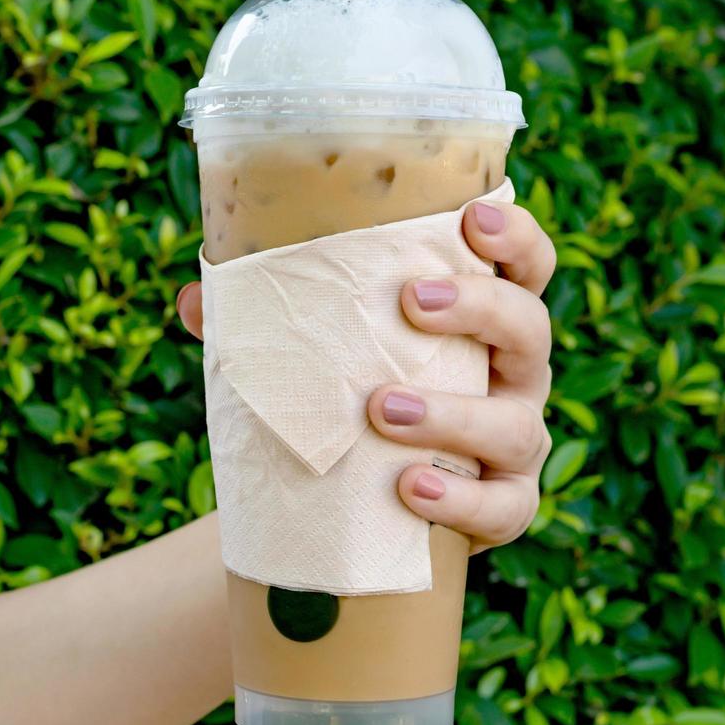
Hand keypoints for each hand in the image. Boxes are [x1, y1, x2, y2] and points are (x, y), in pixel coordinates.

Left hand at [175, 199, 555, 552]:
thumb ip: (262, 325)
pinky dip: (461, 500)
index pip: (523, 266)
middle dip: (480, 307)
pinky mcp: (506, 506)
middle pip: (531, 328)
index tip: (474, 217)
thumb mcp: (317, 356)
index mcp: (481, 322)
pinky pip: (503, 507)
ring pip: (516, 425)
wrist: (354, 507)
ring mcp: (515, 443)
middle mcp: (512, 375)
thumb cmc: (346, 400)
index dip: (515, 236)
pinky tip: (412, 489)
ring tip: (381, 410)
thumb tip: (194, 298)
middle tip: (412, 301)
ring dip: (452, 415)